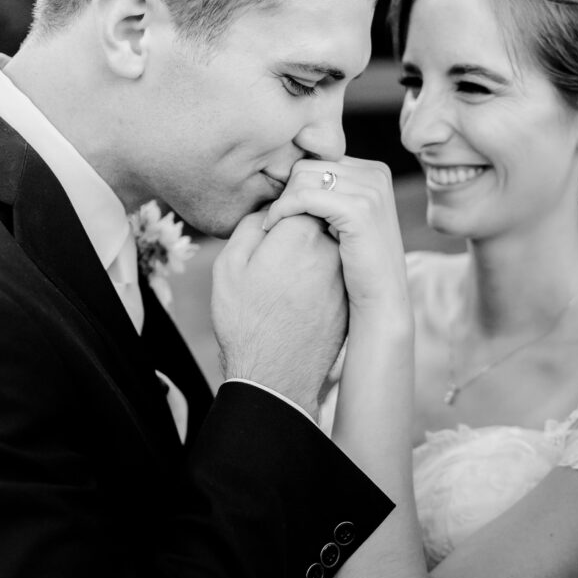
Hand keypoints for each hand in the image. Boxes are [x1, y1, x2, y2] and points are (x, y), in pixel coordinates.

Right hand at [210, 211, 347, 416]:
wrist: (275, 378)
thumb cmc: (246, 321)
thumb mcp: (229, 267)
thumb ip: (251, 226)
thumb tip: (270, 210)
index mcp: (300, 234)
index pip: (300, 198)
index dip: (281, 211)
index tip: (268, 231)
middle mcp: (330, 251)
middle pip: (317, 221)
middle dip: (298, 230)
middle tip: (276, 258)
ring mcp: (343, 276)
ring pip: (327, 249)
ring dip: (309, 256)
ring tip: (285, 282)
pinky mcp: (348, 299)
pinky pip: (334, 276)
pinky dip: (319, 280)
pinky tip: (298, 301)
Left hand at [262, 157, 410, 327]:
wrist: (381, 301)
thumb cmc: (358, 268)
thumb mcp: (347, 221)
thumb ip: (330, 194)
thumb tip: (290, 175)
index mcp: (374, 172)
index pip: (318, 161)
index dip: (294, 186)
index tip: (279, 211)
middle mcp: (376, 174)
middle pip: (307, 166)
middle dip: (286, 193)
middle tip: (273, 220)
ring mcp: (371, 190)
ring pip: (302, 178)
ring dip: (281, 202)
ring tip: (272, 225)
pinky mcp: (358, 209)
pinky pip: (303, 197)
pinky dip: (282, 210)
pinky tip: (271, 227)